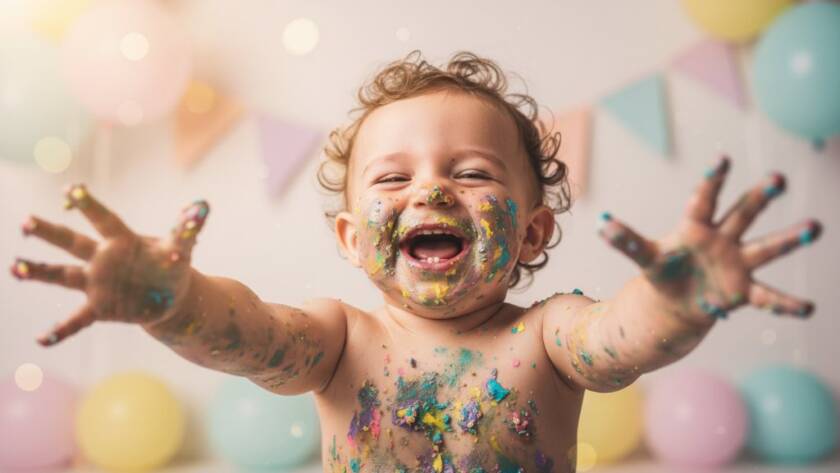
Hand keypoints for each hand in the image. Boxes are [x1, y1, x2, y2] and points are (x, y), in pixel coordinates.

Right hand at [11, 184, 209, 345]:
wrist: (170, 296)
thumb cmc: (171, 264)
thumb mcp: (182, 246)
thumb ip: (188, 228)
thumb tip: (202, 206)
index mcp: (121, 240)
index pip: (102, 219)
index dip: (88, 205)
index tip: (71, 189)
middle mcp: (102, 258)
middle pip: (72, 242)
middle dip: (49, 232)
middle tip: (24, 222)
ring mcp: (97, 283)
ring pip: (63, 276)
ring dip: (40, 272)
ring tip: (15, 267)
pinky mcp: (100, 307)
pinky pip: (76, 320)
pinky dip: (60, 331)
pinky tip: (41, 340)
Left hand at [598, 155, 821, 324]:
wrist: (677, 302)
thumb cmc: (664, 270)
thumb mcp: (645, 256)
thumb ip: (627, 241)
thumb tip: (600, 225)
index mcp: (696, 226)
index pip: (704, 199)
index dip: (711, 180)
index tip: (721, 158)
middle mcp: (723, 239)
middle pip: (742, 214)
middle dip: (759, 197)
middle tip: (778, 178)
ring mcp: (737, 263)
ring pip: (766, 248)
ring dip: (788, 239)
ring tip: (814, 226)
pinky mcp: (744, 290)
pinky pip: (768, 297)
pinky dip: (787, 305)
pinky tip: (809, 308)